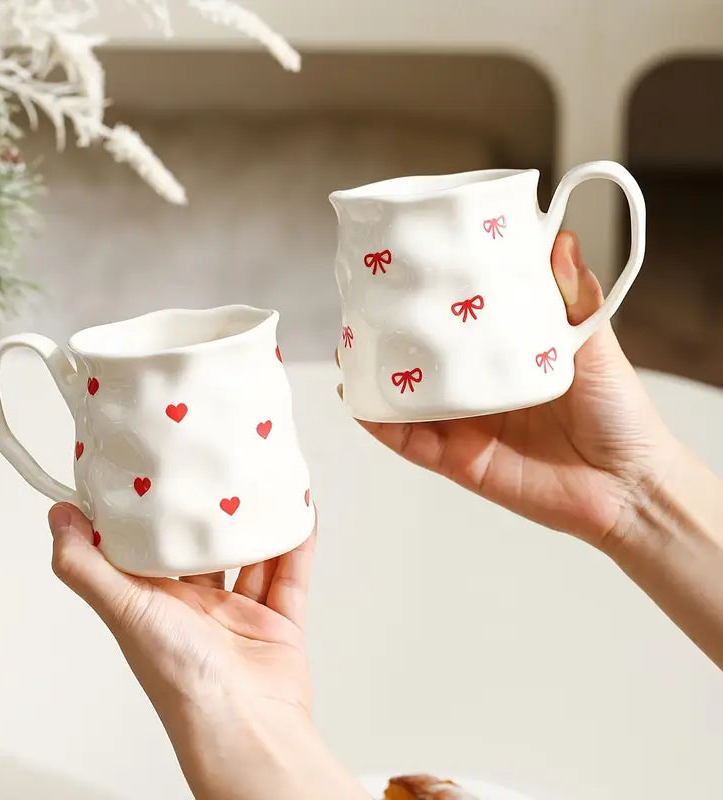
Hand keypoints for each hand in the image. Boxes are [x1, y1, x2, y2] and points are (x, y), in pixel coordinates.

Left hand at [47, 504, 367, 799]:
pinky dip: (297, 545)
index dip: (153, 512)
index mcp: (156, 605)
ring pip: (252, 557)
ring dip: (258, 524)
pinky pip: (290, 575)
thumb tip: (57, 519)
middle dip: (212, 514)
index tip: (158, 472)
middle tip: (218, 469)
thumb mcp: (126, 611)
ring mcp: (240, 615)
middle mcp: (196, 609)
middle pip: (206, 550)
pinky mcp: (278, 622)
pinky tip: (301, 513)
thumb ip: (88, 567)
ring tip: (263, 482)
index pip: (151, 549)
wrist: (246, 725)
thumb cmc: (182, 680)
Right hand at [343, 232, 679, 550]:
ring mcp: (464, 424)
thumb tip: (563, 239)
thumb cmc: (619, 412)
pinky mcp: (457, 460)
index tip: (410, 267)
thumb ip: (574, 297)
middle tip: (364, 308)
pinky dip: (382, 424)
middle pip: (424, 359)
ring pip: (408, 398)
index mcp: (508, 355)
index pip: (462, 321)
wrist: (627, 486)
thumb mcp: (596, 346)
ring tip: (348, 351)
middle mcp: (480, 387)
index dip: (435, 297)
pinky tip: (360, 402)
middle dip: (392, 336)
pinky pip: (410, 441)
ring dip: (375, 377)